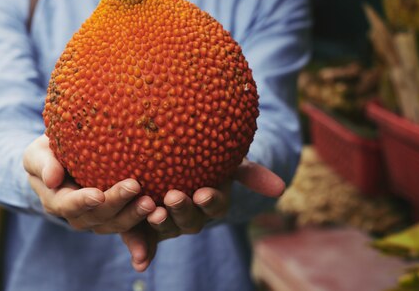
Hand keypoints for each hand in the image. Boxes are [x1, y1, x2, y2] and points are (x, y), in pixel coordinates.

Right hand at [23, 134, 155, 232]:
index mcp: (58, 201)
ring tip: (153, 203)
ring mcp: (101, 218)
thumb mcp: (38, 153)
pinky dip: (147, 234)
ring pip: (118, 224)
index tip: (98, 194)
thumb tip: (52, 178)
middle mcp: (80, 215)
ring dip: (135, 217)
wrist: (64, 161)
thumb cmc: (49, 152)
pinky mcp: (120, 215)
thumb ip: (43, 163)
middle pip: (98, 217)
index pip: (68, 205)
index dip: (82, 202)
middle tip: (135, 187)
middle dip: (117, 204)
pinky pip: (133, 227)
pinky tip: (161, 220)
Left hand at [120, 160, 285, 271]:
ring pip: (166, 228)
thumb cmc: (206, 157)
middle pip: (189, 220)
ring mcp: (168, 222)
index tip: (203, 193)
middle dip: (182, 210)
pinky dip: (142, 250)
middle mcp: (192, 217)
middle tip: (173, 196)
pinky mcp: (145, 225)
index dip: (210, 201)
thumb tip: (280, 189)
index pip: (214, 205)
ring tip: (153, 211)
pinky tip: (139, 262)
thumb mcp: (228, 161)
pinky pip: (144, 239)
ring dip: (160, 224)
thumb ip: (250, 173)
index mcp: (211, 203)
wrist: (172, 158)